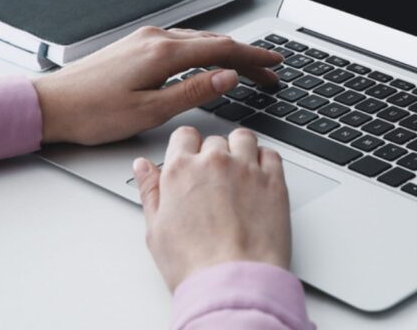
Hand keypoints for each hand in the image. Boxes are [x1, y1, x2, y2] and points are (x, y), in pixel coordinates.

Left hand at [33, 26, 281, 145]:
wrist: (49, 105)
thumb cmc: (92, 113)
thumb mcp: (149, 111)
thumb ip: (193, 91)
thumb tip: (227, 77)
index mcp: (162, 53)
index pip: (222, 49)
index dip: (254, 56)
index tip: (275, 63)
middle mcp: (155, 38)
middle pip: (214, 42)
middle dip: (245, 56)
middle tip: (268, 73)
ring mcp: (144, 39)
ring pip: (198, 40)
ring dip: (225, 53)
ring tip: (245, 69)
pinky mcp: (135, 46)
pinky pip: (181, 42)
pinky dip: (204, 51)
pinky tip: (207, 62)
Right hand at [132, 126, 291, 290]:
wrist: (232, 281)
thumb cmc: (194, 264)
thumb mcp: (156, 230)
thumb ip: (150, 191)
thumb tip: (143, 167)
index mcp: (181, 170)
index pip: (184, 136)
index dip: (187, 148)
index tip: (191, 161)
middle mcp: (214, 162)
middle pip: (214, 140)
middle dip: (213, 155)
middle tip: (214, 182)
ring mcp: (247, 168)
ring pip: (244, 138)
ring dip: (240, 150)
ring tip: (238, 175)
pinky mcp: (274, 181)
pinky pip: (271, 154)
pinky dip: (265, 161)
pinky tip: (259, 179)